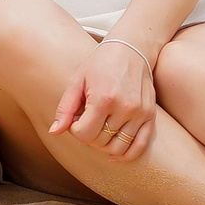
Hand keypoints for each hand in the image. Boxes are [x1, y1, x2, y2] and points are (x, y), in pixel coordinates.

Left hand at [49, 36, 155, 160]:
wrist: (131, 50)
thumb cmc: (99, 64)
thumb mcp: (77, 81)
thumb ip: (65, 108)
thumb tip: (54, 132)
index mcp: (103, 98)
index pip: (84, 134)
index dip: (75, 130)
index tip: (76, 119)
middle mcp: (124, 108)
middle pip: (100, 141)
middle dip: (89, 135)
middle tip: (88, 120)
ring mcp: (140, 114)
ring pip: (118, 147)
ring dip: (105, 145)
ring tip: (100, 130)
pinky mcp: (150, 117)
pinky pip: (140, 146)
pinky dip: (127, 154)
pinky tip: (115, 154)